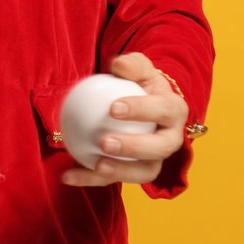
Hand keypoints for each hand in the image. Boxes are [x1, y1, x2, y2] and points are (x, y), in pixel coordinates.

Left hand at [61, 52, 185, 187]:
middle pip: (160, 148)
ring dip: (120, 171)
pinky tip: (68, 176)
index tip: (113, 108)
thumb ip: (131, 64)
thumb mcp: (139, 68)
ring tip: (96, 165)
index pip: (163, 110)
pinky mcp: (136, 172)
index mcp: (175, 111)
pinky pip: (115, 179)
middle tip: (105, 142)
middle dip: (135, 148)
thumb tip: (118, 64)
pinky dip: (91, 178)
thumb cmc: (141, 84)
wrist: (146, 107)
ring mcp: (156, 159)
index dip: (142, 110)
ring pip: (144, 172)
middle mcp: (171, 139)